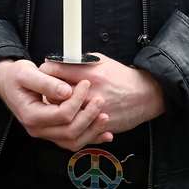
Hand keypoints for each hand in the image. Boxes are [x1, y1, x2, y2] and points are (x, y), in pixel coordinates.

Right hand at [0, 58, 111, 150]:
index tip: (86, 83)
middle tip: (100, 100)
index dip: (78, 100)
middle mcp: (38, 129)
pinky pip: (73, 141)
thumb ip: (46, 82)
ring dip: (92, 131)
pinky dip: (90, 138)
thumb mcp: (27, 73)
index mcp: (32, 115)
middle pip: (69, 132)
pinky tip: (105, 134)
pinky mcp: (53, 132)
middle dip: (88, 117)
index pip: (62, 115)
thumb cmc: (17, 76)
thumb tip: (67, 92)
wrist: (9, 83)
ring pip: (73, 141)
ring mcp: (46, 133)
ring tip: (105, 117)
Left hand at [40, 54, 165, 135]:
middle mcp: (91, 92)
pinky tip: (73, 116)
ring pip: (64, 113)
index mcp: (90, 73)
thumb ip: (80, 62)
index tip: (43, 73)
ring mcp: (94, 110)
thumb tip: (59, 62)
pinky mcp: (98, 124)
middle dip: (48, 92)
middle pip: (55, 95)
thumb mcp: (101, 61)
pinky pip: (77, 127)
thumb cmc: (122, 77)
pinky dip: (71, 122)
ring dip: (58, 109)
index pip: (55, 71)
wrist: (145, 95)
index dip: (45, 72)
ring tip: (60, 104)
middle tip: (48, 90)